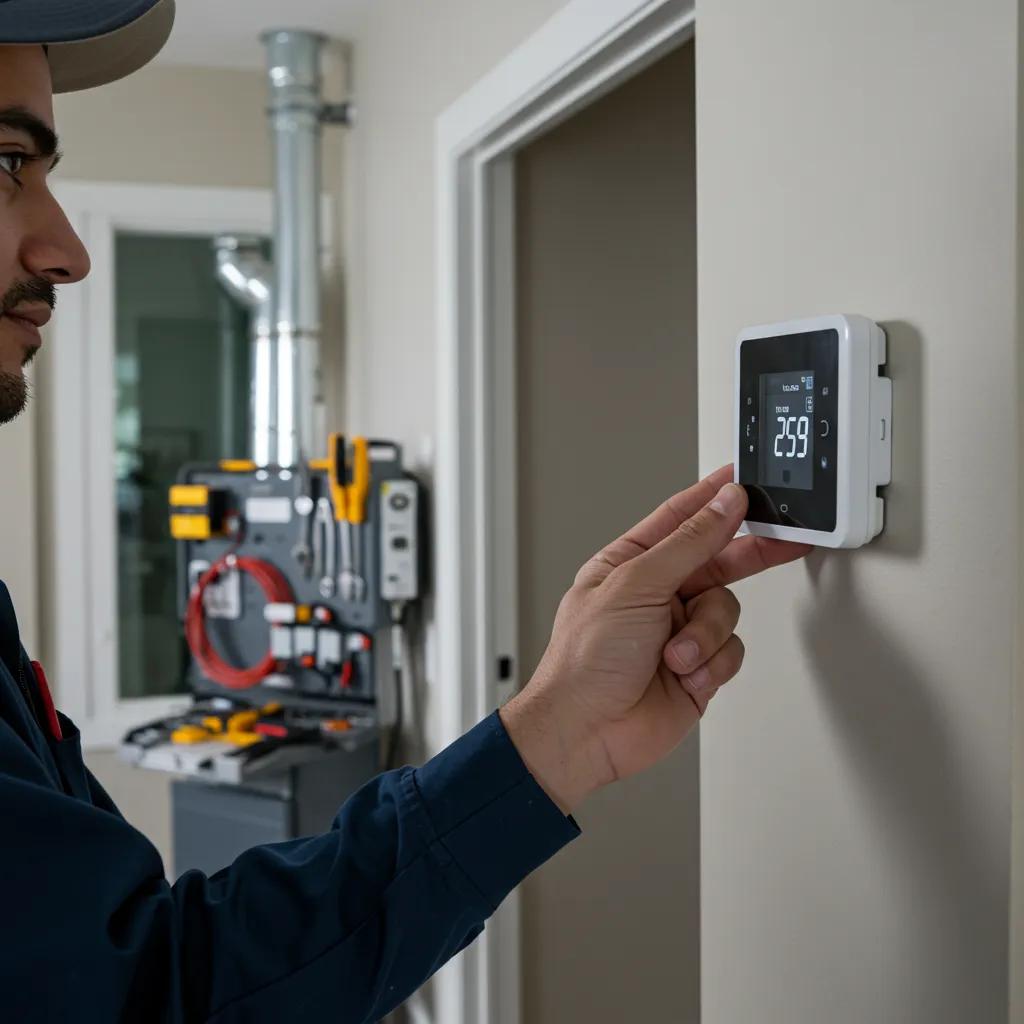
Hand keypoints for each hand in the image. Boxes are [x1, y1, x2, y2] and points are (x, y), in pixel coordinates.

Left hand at [500, 465, 809, 813]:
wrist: (586, 731)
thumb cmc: (586, 660)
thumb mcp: (636, 585)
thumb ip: (688, 543)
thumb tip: (724, 504)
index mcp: (630, 564)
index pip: (680, 518)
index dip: (714, 497)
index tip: (745, 477)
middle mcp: (656, 594)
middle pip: (716, 559)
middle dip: (747, 551)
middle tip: (785, 536)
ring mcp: (678, 631)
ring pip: (727, 608)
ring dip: (706, 633)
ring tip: (676, 654)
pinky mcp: (698, 667)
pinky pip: (731, 650)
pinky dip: (712, 662)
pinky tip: (686, 674)